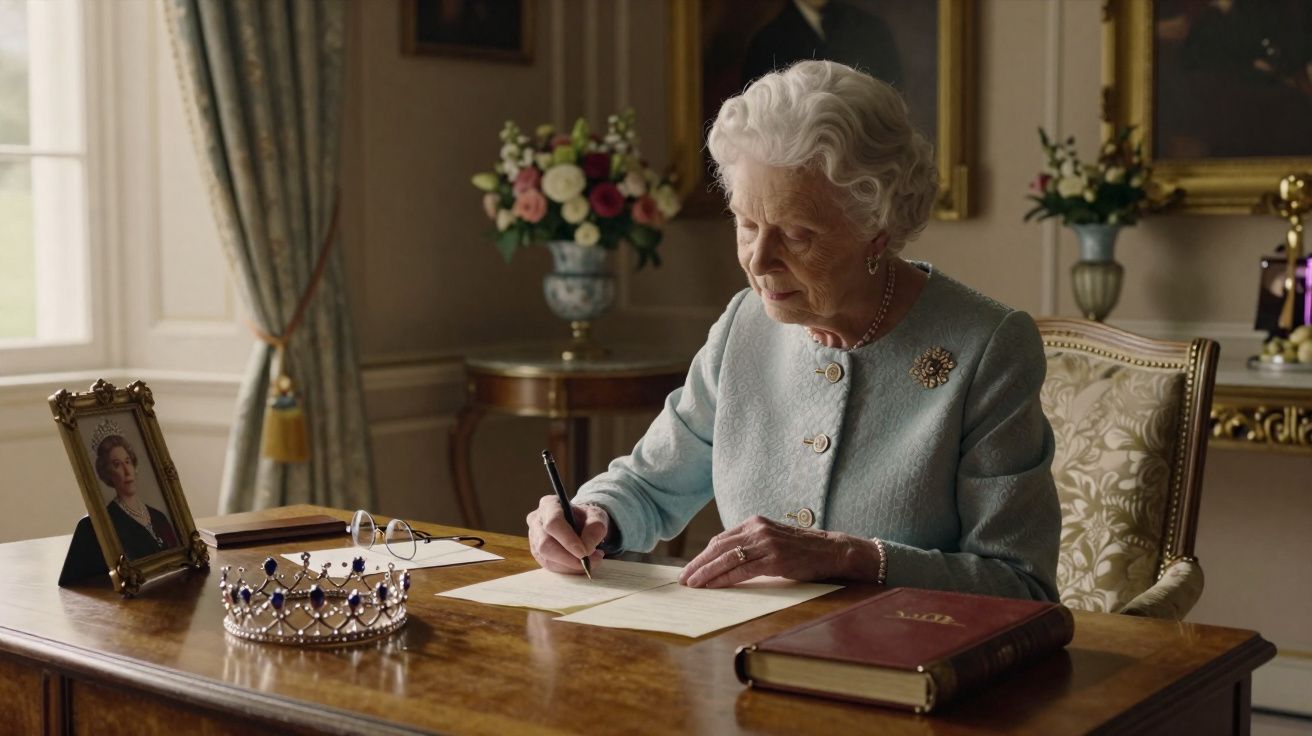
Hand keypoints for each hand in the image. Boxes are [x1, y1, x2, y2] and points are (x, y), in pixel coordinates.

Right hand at [526, 495, 608, 573]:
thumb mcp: (596, 516)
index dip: (568, 540)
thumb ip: (595, 528)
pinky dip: (568, 568)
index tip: (585, 552)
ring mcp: (534, 538)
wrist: (580, 523)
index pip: (553, 523)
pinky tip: (579, 563)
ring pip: (547, 558)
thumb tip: (588, 547)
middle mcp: (536, 521)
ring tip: (590, 561)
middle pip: (545, 544)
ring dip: (571, 565)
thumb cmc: (585, 517)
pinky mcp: (537, 553)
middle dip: (569, 558)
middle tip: (590, 560)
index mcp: (549, 505)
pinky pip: (550, 566)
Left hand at [678, 515, 882, 587]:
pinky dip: (724, 579)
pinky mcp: (775, 560)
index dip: (703, 555)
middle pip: (718, 547)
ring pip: (726, 559)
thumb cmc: (802, 550)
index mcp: (755, 522)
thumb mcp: (773, 540)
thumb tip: (726, 560)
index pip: (721, 539)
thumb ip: (751, 545)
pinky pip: (742, 570)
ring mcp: (766, 544)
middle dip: (698, 564)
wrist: (832, 551)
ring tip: (692, 585)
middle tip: (684, 578)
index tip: (691, 568)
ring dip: (706, 573)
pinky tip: (713, 587)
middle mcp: (758, 529)